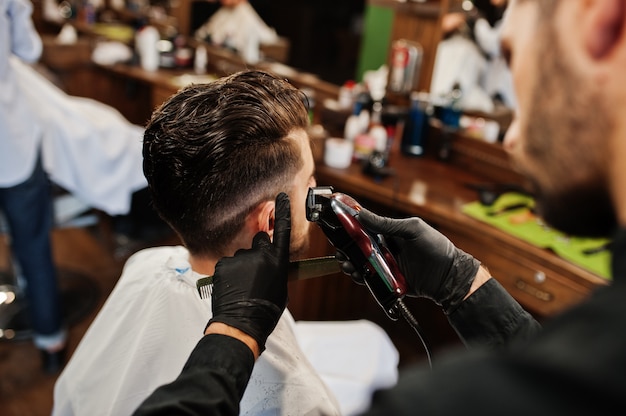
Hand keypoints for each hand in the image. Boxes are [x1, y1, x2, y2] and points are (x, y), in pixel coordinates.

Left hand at [207, 192, 290, 352]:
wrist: (242, 324)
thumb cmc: (266, 311)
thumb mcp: (280, 288)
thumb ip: (275, 269)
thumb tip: (268, 264)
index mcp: (278, 260)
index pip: (282, 230)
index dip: (283, 211)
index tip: (281, 197)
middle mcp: (259, 255)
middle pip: (259, 241)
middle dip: (257, 251)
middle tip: (255, 272)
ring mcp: (239, 259)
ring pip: (241, 256)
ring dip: (241, 267)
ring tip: (242, 288)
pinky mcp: (222, 264)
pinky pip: (227, 265)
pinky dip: (229, 274)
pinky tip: (231, 289)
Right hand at [339, 208, 479, 313]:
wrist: (448, 275)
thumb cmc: (435, 247)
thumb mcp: (412, 229)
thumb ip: (387, 224)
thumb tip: (362, 215)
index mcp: (389, 232)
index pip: (365, 226)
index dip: (350, 225)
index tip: (337, 222)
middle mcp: (385, 248)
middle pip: (358, 247)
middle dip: (346, 248)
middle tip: (339, 249)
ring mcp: (385, 264)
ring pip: (361, 263)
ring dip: (350, 263)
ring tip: (346, 263)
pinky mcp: (387, 280)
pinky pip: (370, 278)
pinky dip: (360, 277)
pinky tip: (355, 274)